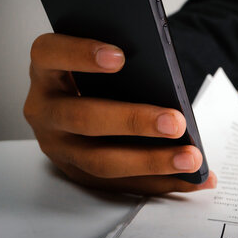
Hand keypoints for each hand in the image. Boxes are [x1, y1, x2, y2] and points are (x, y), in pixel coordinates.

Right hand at [23, 33, 216, 194]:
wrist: (77, 98)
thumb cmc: (93, 72)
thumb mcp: (96, 56)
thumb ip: (118, 58)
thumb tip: (164, 72)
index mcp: (46, 69)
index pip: (50, 54)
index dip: (80, 54)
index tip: (120, 57)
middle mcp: (44, 109)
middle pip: (82, 118)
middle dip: (133, 122)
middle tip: (175, 122)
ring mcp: (58, 145)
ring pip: (100, 161)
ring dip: (151, 162)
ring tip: (190, 158)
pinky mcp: (78, 173)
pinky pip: (120, 184)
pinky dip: (160, 182)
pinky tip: (193, 177)